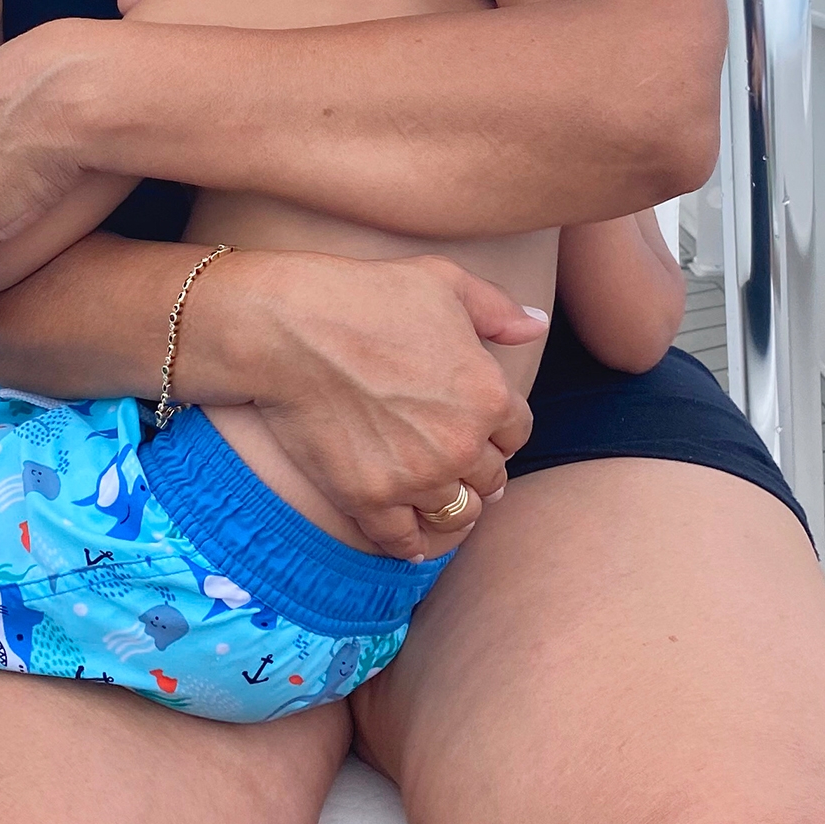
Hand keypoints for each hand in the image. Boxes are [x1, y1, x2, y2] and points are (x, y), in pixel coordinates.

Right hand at [235, 253, 541, 560]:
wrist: (287, 328)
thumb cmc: (364, 295)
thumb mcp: (440, 280)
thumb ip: (496, 308)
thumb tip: (537, 324)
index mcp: (488, 393)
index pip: (517, 432)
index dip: (498, 427)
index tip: (476, 424)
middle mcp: (461, 444)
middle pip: (490, 478)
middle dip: (476, 468)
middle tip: (452, 459)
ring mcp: (416, 477)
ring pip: (456, 516)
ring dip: (450, 507)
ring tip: (435, 495)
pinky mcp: (369, 500)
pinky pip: (405, 542)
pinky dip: (410, 541)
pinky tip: (406, 532)